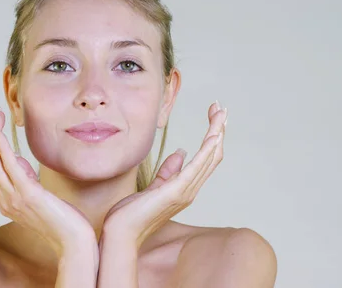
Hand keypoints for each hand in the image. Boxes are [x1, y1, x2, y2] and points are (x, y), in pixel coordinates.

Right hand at [0, 108, 95, 256]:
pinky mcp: (27, 195)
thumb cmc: (63, 222)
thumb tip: (19, 162)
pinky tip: (0, 133)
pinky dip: (2, 148)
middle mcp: (5, 201)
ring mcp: (14, 199)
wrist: (73, 243)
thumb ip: (27, 182)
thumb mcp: (40, 199)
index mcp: (6, 202)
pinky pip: (9, 166)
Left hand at [102, 102, 226, 247]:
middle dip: (218, 129)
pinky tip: (214, 136)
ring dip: (216, 134)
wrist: (121, 233)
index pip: (205, 158)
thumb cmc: (132, 214)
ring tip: (220, 114)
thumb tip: (181, 152)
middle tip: (221, 108)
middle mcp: (190, 190)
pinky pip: (196, 168)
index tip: (214, 116)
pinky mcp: (175, 192)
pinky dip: (207, 151)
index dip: (212, 136)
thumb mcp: (152, 187)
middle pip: (212, 155)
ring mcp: (185, 191)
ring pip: (209, 158)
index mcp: (185, 187)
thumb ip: (168, 171)